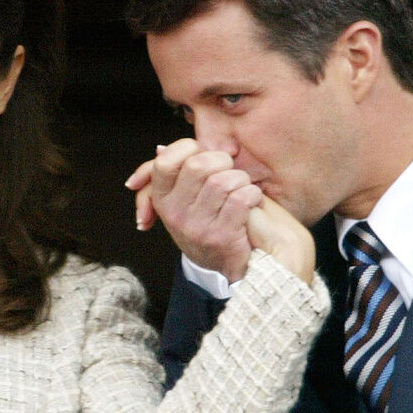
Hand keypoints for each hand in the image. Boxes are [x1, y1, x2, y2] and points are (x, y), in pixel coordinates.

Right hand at [126, 142, 315, 284]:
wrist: (227, 264)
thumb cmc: (206, 222)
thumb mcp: (179, 200)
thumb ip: (169, 172)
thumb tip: (160, 148)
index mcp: (162, 200)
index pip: (164, 162)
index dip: (186, 149)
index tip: (201, 156)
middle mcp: (175, 214)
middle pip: (197, 166)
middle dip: (221, 161)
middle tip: (228, 171)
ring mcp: (197, 227)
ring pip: (223, 181)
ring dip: (240, 179)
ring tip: (241, 187)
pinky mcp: (222, 236)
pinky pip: (241, 198)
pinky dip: (252, 194)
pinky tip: (251, 201)